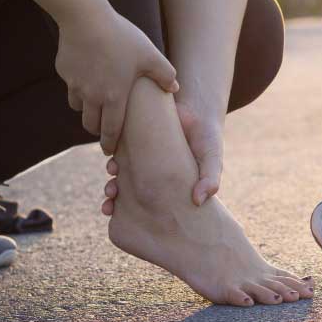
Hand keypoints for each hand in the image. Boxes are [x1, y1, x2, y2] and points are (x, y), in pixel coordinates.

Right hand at [56, 8, 178, 154]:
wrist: (85, 18)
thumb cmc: (122, 37)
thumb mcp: (150, 55)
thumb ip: (165, 74)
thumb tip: (175, 88)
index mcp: (114, 97)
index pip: (111, 131)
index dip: (111, 143)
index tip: (110, 151)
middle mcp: (92, 96)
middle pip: (91, 124)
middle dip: (97, 130)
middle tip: (102, 131)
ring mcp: (75, 84)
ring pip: (78, 106)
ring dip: (86, 109)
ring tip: (94, 104)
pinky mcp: (64, 71)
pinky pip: (70, 85)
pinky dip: (77, 87)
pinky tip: (86, 75)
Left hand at [100, 100, 223, 215]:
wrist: (198, 108)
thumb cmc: (207, 139)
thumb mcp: (212, 159)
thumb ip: (211, 179)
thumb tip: (198, 200)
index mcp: (166, 185)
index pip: (143, 203)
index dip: (127, 211)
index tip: (114, 213)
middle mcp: (150, 173)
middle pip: (125, 191)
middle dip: (115, 196)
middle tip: (109, 204)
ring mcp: (141, 157)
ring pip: (120, 174)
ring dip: (112, 180)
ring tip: (112, 182)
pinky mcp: (135, 137)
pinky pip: (119, 151)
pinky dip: (113, 159)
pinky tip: (113, 163)